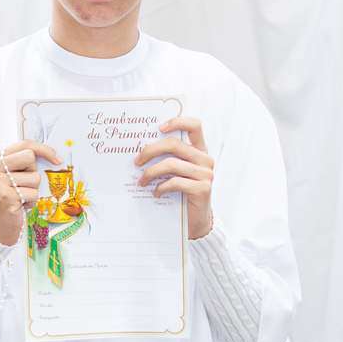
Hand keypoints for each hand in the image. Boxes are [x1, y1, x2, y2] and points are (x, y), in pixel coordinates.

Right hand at [0, 142, 59, 245]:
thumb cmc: (9, 199)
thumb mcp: (12, 175)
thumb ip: (23, 162)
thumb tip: (53, 155)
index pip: (24, 144)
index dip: (44, 150)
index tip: (57, 158)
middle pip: (30, 157)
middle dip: (33, 172)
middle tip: (24, 185)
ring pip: (34, 177)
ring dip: (32, 190)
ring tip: (20, 198)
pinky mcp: (5, 195)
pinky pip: (33, 193)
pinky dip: (31, 202)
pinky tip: (20, 206)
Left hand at [136, 115, 213, 239]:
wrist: (196, 219)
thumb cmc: (182, 192)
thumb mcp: (177, 172)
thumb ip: (169, 158)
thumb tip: (141, 150)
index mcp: (200, 150)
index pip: (194, 126)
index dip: (177, 122)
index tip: (158, 128)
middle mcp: (205, 159)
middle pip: (175, 144)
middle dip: (151, 150)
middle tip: (137, 161)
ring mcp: (206, 174)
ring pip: (171, 164)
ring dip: (151, 172)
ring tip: (141, 181)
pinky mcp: (202, 189)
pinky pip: (175, 182)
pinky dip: (160, 187)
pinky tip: (155, 193)